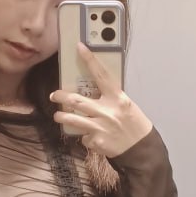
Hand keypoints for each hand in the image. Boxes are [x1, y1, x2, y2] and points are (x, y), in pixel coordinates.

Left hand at [49, 41, 152, 157]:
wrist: (141, 149)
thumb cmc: (134, 124)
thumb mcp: (126, 105)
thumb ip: (110, 98)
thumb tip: (92, 90)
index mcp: (117, 98)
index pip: (101, 75)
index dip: (90, 60)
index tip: (79, 47)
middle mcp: (107, 111)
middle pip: (77, 100)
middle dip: (61, 97)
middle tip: (54, 95)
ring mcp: (100, 127)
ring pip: (72, 119)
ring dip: (61, 117)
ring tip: (58, 115)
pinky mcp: (96, 142)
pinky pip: (83, 136)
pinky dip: (84, 135)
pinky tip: (89, 136)